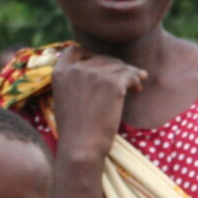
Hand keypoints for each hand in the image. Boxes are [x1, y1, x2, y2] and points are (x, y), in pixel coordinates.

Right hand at [50, 46, 147, 161]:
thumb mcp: (66, 99)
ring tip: (136, 86)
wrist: (81, 147)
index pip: (75, 50)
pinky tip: (137, 90)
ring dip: (130, 74)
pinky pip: (130, 75)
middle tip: (127, 79)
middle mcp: (76, 68)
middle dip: (116, 67)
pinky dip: (136, 81)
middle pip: (102, 58)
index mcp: (60, 71)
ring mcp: (94, 74)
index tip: (103, 66)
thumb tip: (97, 71)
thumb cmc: (76, 130)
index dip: (92, 55)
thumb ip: (75, 82)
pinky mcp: (112, 84)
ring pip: (119, 66)